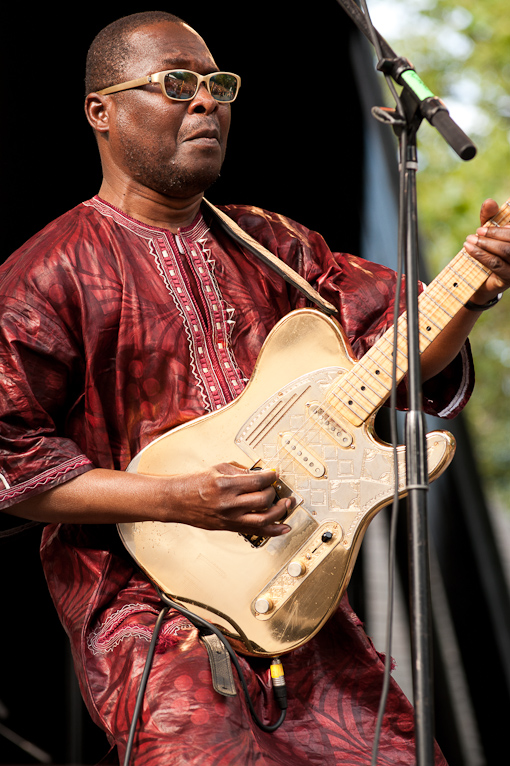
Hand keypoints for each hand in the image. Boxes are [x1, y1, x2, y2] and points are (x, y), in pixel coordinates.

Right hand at [162, 463, 292, 536]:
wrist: (177, 500)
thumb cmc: (194, 484)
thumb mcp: (218, 469)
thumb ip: (241, 471)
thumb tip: (259, 473)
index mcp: (226, 485)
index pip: (258, 481)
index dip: (271, 476)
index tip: (274, 474)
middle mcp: (229, 503)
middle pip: (263, 499)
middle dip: (274, 492)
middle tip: (276, 488)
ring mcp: (230, 518)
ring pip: (263, 518)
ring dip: (280, 512)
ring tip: (286, 505)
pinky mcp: (230, 527)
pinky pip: (256, 531)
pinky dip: (273, 531)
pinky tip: (283, 527)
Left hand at [463, 198, 509, 302]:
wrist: (480, 281)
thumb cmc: (488, 252)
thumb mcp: (488, 232)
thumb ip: (489, 217)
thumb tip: (489, 202)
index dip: (505, 226)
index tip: (491, 222)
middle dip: (494, 233)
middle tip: (477, 232)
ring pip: (506, 251)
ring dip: (486, 244)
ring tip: (469, 239)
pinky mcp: (509, 278)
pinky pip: (496, 264)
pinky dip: (481, 254)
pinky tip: (469, 249)